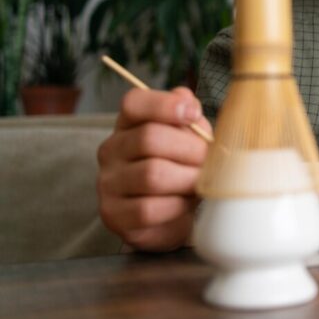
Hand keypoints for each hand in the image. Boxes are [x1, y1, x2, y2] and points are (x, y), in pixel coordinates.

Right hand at [96, 87, 211, 251]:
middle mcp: (111, 150)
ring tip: (201, 182)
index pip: (134, 102)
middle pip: (150, 138)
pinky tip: (185, 204)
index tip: (194, 113)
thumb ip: (191, 120)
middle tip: (211, 160)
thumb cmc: (183, 168)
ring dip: (188, 179)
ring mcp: (108, 183)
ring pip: (152, 174)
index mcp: (129, 124)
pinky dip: (177, 206)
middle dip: (191, 149)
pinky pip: (149, 209)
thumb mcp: (191, 139)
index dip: (164, 104)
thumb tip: (188, 103)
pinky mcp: (114, 215)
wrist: (173, 215)